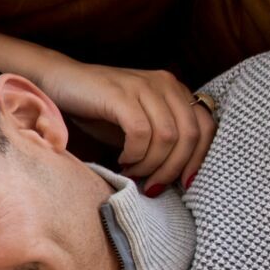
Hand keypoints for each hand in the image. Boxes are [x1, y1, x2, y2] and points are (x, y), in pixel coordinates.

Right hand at [36, 58, 215, 193]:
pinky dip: (134, 153)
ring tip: (132, 172)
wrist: (62, 83)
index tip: (183, 184)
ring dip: (150, 164)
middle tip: (152, 186)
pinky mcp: (121, 94)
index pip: (207, 127)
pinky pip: (140, 132)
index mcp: (176, 90)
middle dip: (172, 169)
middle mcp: (166, 84)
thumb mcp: (139, 125)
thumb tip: (179, 176)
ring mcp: (144, 86)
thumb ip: (161, 140)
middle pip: (189, 135)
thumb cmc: (100, 110)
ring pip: (167, 137)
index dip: (199, 159)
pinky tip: (122, 159)